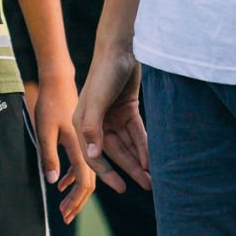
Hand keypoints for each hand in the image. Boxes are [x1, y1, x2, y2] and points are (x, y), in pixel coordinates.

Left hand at [33, 74, 94, 222]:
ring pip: (86, 172)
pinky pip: (81, 160)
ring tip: (66, 206)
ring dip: (76, 191)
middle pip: (88, 180)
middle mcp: (86, 145)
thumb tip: (51, 182)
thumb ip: (49, 154)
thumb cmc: (50, 101)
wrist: (59, 77)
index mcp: (79, 146)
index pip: (84, 181)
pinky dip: (73, 175)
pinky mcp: (81, 134)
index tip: (68, 215)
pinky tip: (63, 181)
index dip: (77, 200)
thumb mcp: (45, 129)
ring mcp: (85, 139)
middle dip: (78, 201)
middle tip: (67, 218)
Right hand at [74, 45, 150, 193]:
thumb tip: (93, 154)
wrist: (121, 48)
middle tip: (148, 185)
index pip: (94, 155)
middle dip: (130, 169)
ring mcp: (112, 117)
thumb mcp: (97, 101)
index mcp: (82, 123)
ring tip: (153, 177)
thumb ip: (92, 128)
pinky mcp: (127, 110)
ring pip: (127, 145)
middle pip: (115, 152)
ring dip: (139, 160)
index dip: (107, 173)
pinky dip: (143, 144)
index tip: (122, 188)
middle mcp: (96, 123)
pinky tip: (153, 157)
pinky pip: (136, 132)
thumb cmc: (105, 73)